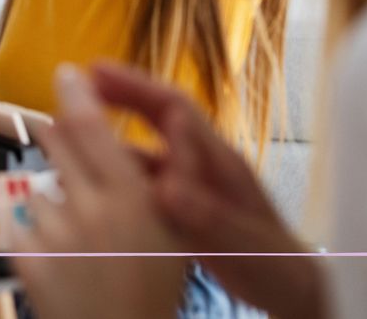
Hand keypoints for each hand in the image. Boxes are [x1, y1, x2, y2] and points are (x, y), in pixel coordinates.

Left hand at [12, 65, 186, 318]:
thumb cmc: (150, 291)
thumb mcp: (172, 234)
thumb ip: (156, 184)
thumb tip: (143, 141)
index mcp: (131, 200)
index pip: (92, 127)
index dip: (76, 94)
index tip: (67, 73)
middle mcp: (88, 209)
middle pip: (58, 145)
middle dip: (59, 138)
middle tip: (63, 140)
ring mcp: (52, 233)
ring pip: (42, 190)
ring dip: (55, 201)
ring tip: (80, 238)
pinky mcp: (24, 255)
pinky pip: (23, 225)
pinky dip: (38, 236)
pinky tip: (61, 260)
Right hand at [90, 63, 325, 316]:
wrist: (294, 293)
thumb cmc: (276, 267)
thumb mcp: (241, 242)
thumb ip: (205, 214)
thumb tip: (164, 188)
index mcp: (218, 162)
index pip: (174, 109)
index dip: (135, 86)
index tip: (96, 72)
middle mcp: (203, 166)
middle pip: (159, 118)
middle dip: (119, 97)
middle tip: (77, 85)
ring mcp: (195, 187)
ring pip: (148, 153)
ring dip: (113, 140)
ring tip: (72, 136)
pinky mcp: (187, 211)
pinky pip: (147, 184)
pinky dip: (120, 176)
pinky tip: (96, 186)